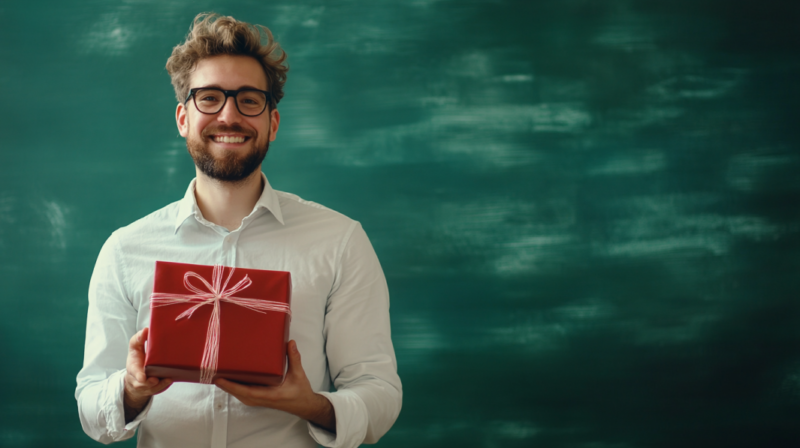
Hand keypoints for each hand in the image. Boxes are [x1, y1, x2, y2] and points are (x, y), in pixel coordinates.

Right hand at [123, 328, 172, 421]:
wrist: (138, 376)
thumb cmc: (137, 359)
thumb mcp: (135, 348)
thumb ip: (138, 339)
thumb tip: (146, 330)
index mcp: (134, 368)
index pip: (135, 373)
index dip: (139, 376)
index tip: (143, 377)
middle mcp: (141, 379)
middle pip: (145, 383)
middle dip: (150, 382)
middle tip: (156, 379)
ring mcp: (149, 385)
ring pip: (154, 388)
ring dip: (161, 385)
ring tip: (168, 379)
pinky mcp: (157, 387)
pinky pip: (161, 389)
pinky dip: (165, 385)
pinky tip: (172, 379)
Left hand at [215, 340, 335, 431]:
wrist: (303, 405)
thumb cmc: (300, 392)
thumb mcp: (298, 374)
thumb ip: (294, 358)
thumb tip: (290, 343)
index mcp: (269, 395)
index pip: (246, 392)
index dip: (231, 386)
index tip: (219, 379)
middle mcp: (261, 399)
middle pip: (238, 393)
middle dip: (225, 384)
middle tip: (213, 371)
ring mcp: (259, 399)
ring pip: (239, 394)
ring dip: (228, 386)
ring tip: (218, 373)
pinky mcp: (259, 397)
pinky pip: (243, 393)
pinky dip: (234, 387)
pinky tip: (230, 379)